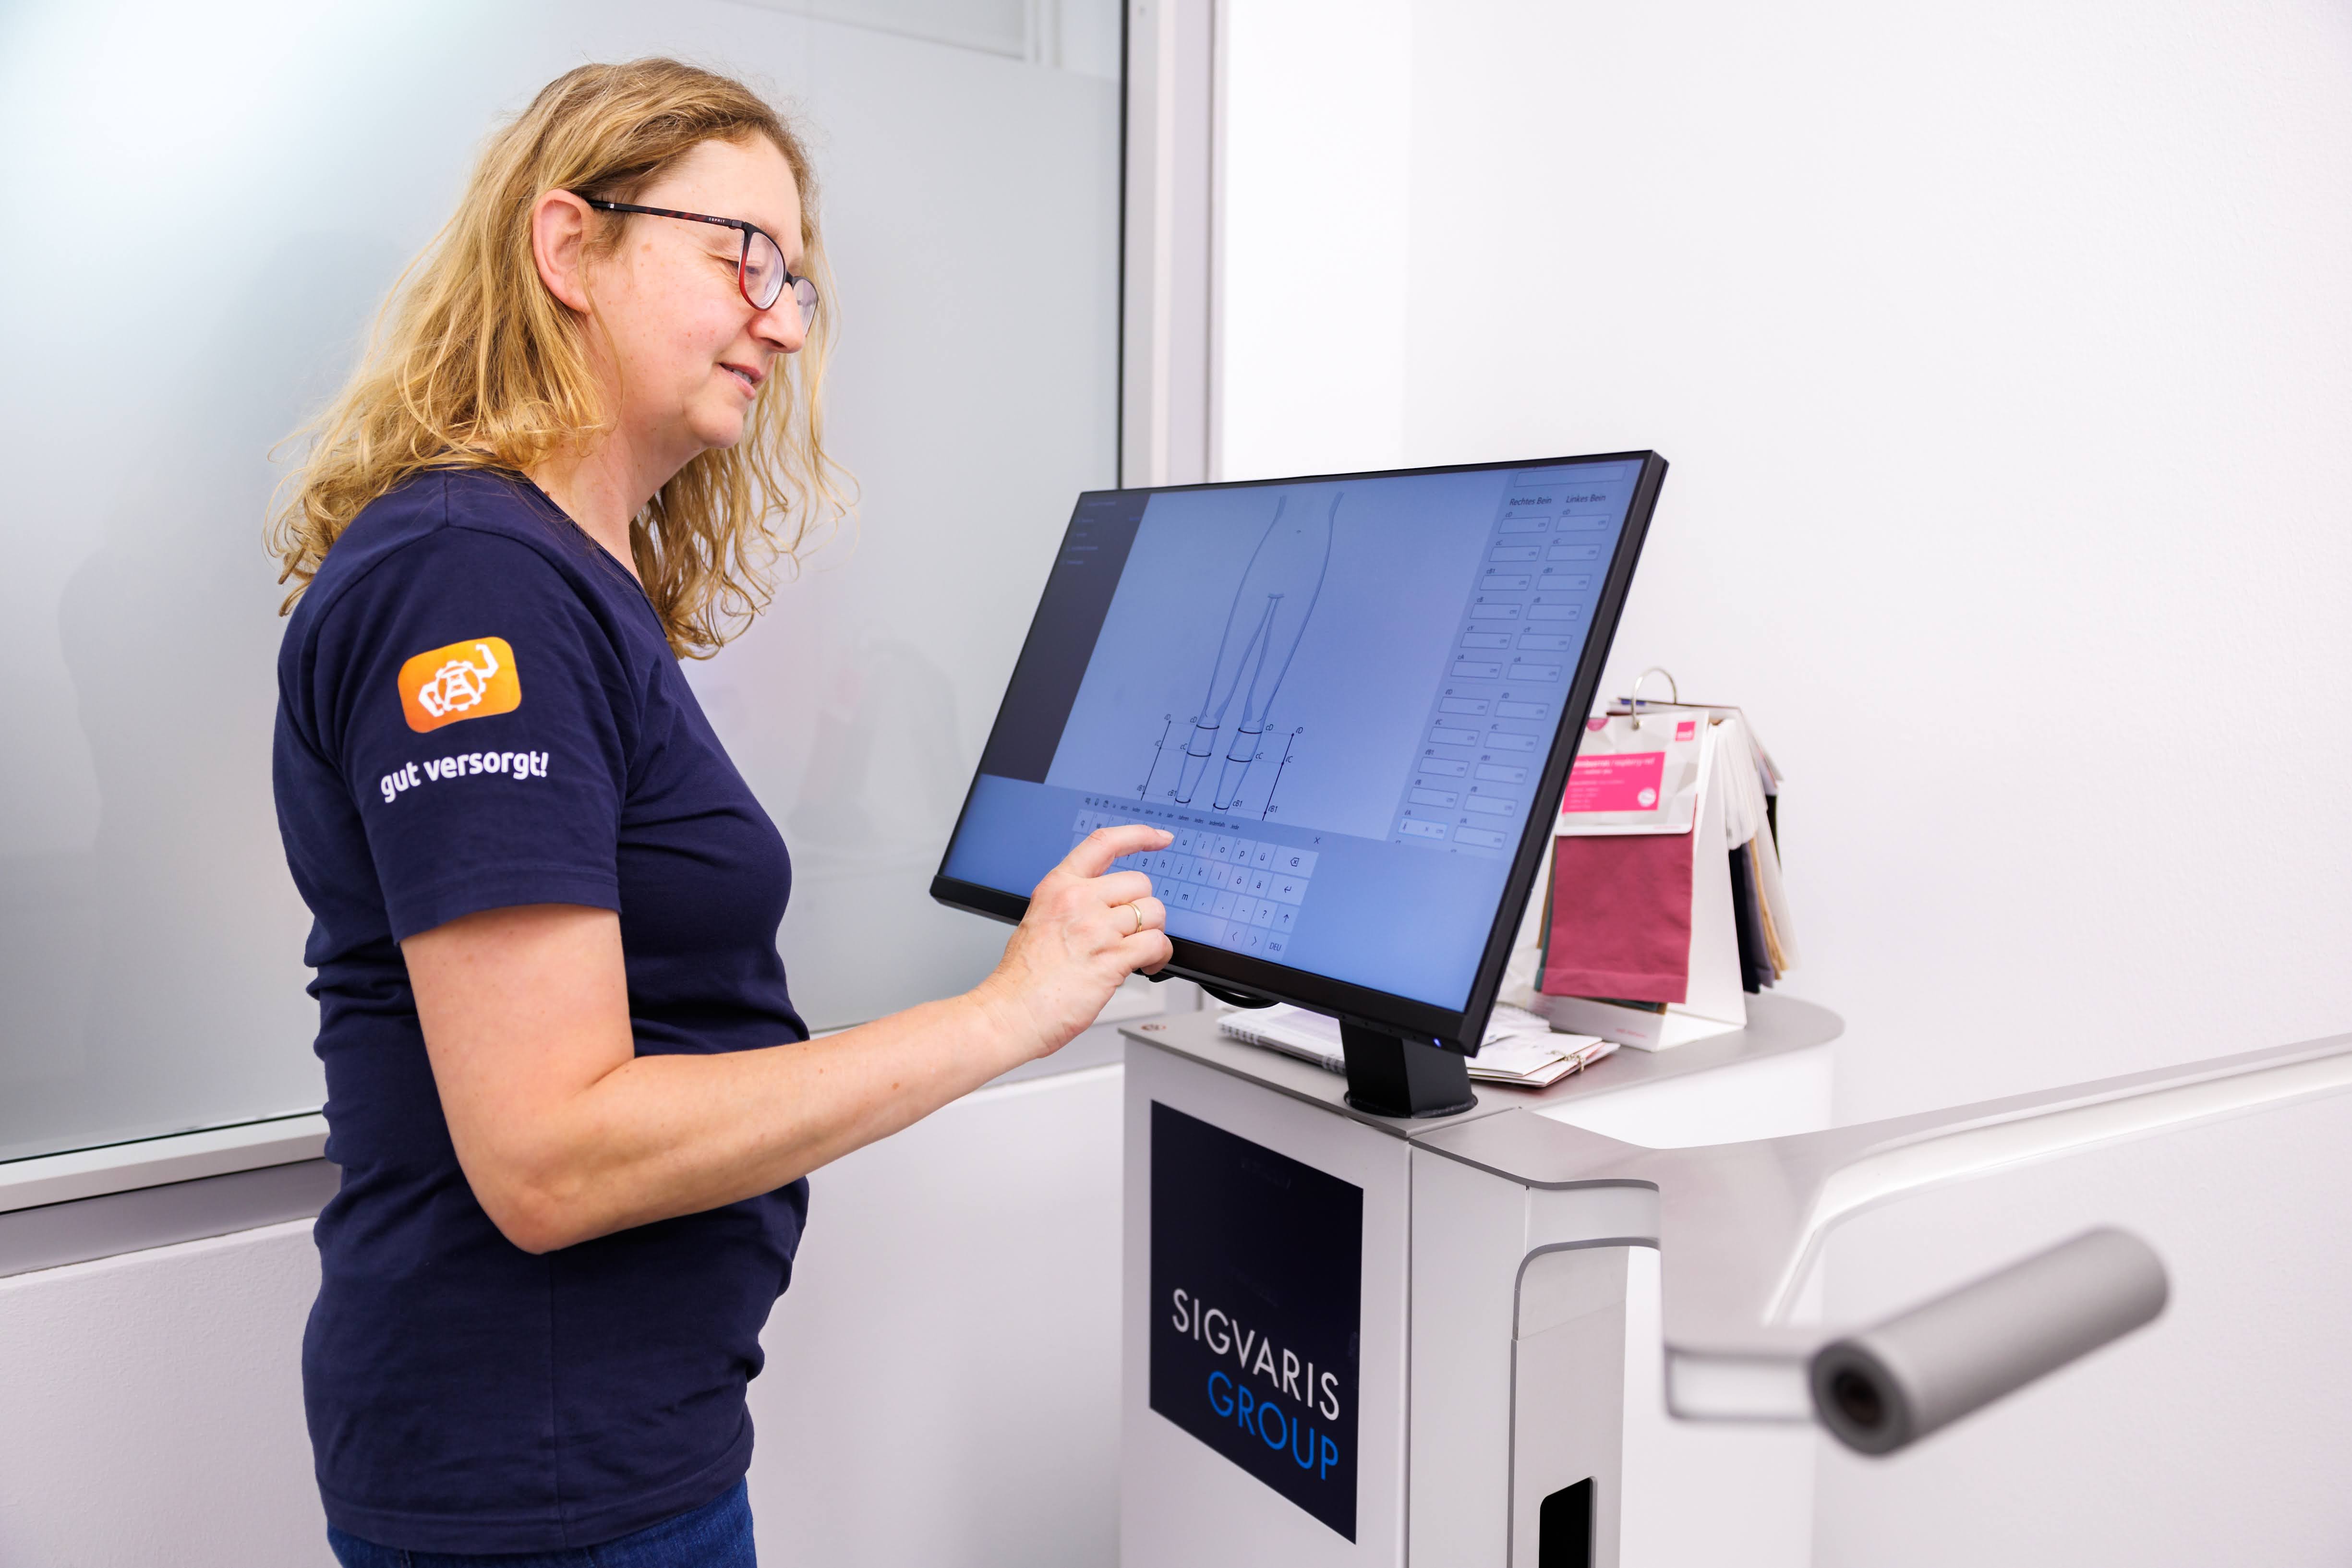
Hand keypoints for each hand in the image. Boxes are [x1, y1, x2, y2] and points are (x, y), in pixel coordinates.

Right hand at [976, 823, 1174, 1058]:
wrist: (1010, 1013)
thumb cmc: (1021, 978)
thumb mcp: (1040, 920)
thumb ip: (1073, 905)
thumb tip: (1110, 906)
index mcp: (1058, 887)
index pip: (1104, 843)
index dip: (1139, 836)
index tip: (1160, 838)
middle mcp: (1077, 901)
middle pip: (1140, 883)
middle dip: (1143, 908)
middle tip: (1132, 931)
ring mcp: (1095, 929)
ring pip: (1153, 913)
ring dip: (1153, 933)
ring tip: (1137, 951)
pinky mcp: (1111, 959)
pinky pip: (1157, 943)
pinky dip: (1160, 956)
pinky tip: (1146, 966)